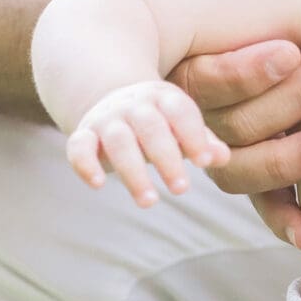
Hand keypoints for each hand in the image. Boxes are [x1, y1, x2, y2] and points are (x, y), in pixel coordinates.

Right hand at [67, 79, 228, 208]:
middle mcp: (134, 106)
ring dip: (132, 172)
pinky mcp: (84, 134)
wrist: (114, 99)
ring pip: (117, 141)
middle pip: (150, 127)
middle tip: (182, 189)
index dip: (192, 134)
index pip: (180, 110)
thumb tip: (222, 157)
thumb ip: (203, 141)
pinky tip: (98, 185)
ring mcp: (106, 119)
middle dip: (166, 158)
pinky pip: (78, 146)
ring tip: (150, 202)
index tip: (204, 161)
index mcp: (164, 98)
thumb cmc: (161, 122)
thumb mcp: (183, 126)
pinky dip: (84, 164)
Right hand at [150, 0, 300, 247]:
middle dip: (274, 114)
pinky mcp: (239, 175)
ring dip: (281, 170)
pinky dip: (282, 220)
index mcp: (174, 68)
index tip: (292, 50)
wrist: (154, 55)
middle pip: (224, 132)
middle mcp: (185, 118)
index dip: (244, 70)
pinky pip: (256, 207)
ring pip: (238, 174)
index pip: (203, 79)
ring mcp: (209, 152)